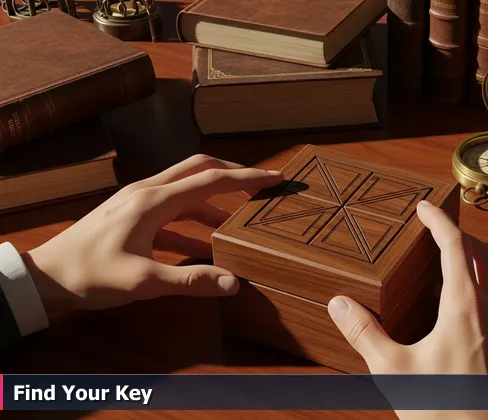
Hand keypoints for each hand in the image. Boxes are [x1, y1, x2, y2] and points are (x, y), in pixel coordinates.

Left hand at [22, 154, 282, 312]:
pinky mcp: (131, 213)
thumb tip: (233, 282)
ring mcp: (137, 200)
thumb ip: (190, 281)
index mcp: (154, 201)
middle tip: (261, 186)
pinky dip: (194, 218)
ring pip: (186, 187)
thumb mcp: (143, 283)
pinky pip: (172, 207)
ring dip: (215, 199)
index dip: (246, 179)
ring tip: (239, 219)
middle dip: (233, 174)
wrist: (44, 276)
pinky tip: (205, 241)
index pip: (211, 181)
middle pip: (199, 169)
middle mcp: (148, 191)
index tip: (275, 178)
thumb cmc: (90, 276)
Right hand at [327, 201, 487, 419]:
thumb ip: (364, 334)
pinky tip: (470, 310)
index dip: (438, 221)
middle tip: (437, 233)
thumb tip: (339, 304)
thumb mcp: (394, 372)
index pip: (455, 245)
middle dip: (461, 236)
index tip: (424, 207)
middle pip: (485, 254)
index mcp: (466, 307)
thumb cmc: (445, 411)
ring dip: (479, 261)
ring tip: (452, 267)